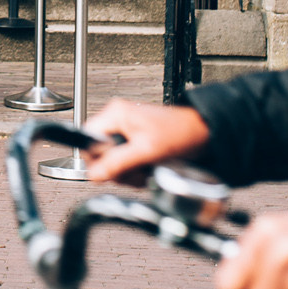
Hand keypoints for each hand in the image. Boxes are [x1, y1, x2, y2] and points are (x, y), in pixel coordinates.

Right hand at [82, 98, 210, 184]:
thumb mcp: (146, 150)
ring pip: (110, 160)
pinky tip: (145, 170)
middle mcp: (117, 119)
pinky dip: (133, 170)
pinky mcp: (133, 141)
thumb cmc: (179, 133)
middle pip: (98, 152)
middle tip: (133, 171)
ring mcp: (125, 130)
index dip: (96, 157)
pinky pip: (122, 161)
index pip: (87, 137)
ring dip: (126, 171)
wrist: (200, 133)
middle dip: (115, 168)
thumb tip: (94, 174)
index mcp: (115, 114)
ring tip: (143, 170)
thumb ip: (118, 163)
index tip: (110, 168)